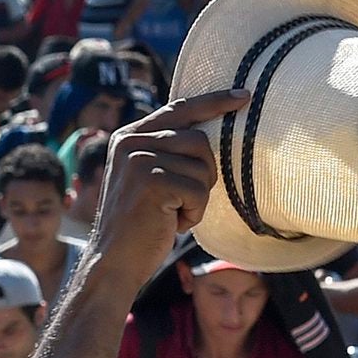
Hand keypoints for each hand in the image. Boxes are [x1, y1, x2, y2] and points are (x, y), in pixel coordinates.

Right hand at [90, 90, 249, 285]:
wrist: (114, 262)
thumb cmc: (141, 226)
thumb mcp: (150, 180)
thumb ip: (168, 154)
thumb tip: (209, 136)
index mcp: (129, 137)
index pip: (180, 109)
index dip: (214, 102)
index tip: (243, 96)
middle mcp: (130, 142)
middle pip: (199, 140)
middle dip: (204, 175)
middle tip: (185, 201)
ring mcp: (139, 159)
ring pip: (202, 167)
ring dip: (198, 198)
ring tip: (172, 214)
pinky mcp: (151, 180)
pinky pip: (199, 191)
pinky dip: (195, 213)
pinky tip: (172, 224)